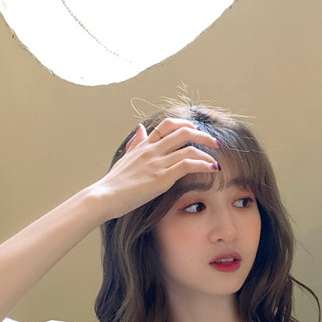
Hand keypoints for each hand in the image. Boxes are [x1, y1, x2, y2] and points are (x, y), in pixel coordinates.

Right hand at [93, 118, 220, 219]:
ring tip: (217, 157)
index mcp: (144, 145)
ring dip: (207, 150)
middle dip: (202, 134)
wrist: (104, 197)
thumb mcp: (125, 158)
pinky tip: (213, 168)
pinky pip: (188, 164)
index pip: (167, 125)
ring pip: (189, 146)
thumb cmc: (114, 183)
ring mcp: (158, 163)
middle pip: (183, 131)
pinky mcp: (162, 177)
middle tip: (214, 142)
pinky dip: (204, 164)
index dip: (185, 124)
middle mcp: (153, 150)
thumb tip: (141, 129)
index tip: (197, 130)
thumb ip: (136, 143)